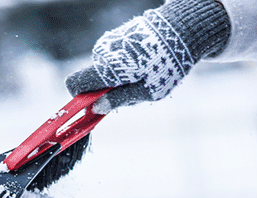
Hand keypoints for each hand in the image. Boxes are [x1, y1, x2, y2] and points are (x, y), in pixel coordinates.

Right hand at [66, 0, 229, 112]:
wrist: (181, 30)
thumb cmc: (166, 65)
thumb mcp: (147, 91)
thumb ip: (118, 100)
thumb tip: (95, 108)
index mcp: (106, 69)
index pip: (74, 84)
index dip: (80, 98)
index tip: (96, 105)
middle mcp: (102, 53)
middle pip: (92, 79)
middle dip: (107, 90)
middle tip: (134, 91)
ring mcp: (108, 42)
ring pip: (104, 69)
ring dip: (118, 77)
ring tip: (144, 75)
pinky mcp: (117, 36)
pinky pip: (113, 57)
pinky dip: (124, 65)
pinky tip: (144, 63)